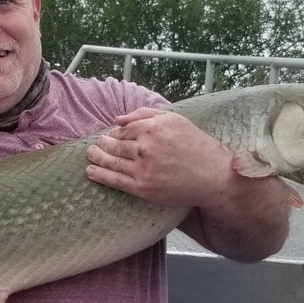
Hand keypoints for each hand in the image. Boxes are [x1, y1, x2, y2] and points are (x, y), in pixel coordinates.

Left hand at [84, 107, 234, 207]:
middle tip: (95, 145)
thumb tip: (117, 120)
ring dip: (97, 157)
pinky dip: (100, 175)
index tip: (111, 135)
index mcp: (153, 128)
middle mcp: (146, 147)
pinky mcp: (143, 188)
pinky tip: (91, 172)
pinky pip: (116, 180)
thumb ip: (144, 114)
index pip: (123, 129)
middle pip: (114, 145)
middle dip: (102, 144)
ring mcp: (143, 169)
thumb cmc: (195, 145)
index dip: (115, 133)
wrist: (213, 175)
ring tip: (90, 155)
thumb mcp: (174, 119)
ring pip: (112, 161)